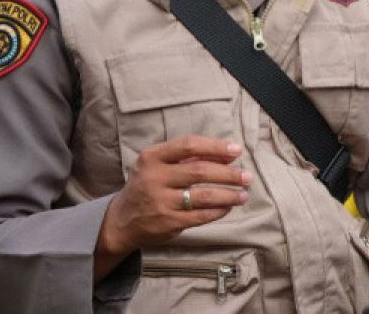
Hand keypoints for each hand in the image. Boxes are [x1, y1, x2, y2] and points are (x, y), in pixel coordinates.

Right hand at [97, 136, 251, 260]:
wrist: (121, 221)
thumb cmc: (148, 185)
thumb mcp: (159, 165)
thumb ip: (189, 158)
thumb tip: (227, 155)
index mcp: (152, 157)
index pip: (189, 145)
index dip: (216, 146)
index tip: (236, 150)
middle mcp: (154, 178)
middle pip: (200, 171)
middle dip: (229, 174)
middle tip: (247, 176)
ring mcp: (160, 202)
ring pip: (204, 196)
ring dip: (229, 195)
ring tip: (243, 194)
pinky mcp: (168, 223)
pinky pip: (201, 216)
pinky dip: (218, 211)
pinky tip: (228, 207)